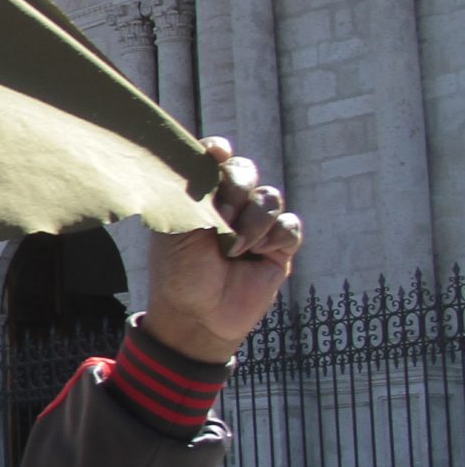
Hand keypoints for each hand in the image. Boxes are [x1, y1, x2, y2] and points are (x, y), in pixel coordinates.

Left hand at [140, 139, 302, 363]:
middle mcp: (229, 205)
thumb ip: (194, 192)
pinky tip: (258, 254)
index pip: (214, 158)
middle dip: (237, 188)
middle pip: (246, 171)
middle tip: (221, 218)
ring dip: (252, 222)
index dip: (218, 151)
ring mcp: (256, 225)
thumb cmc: (179, 272)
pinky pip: (290, 226)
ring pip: (270, 198)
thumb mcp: (177, 229)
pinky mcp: (279, 247)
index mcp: (199, 197)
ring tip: (233, 250)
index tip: (216, 154)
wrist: (198, 315)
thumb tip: (213, 153)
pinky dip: (275, 237)